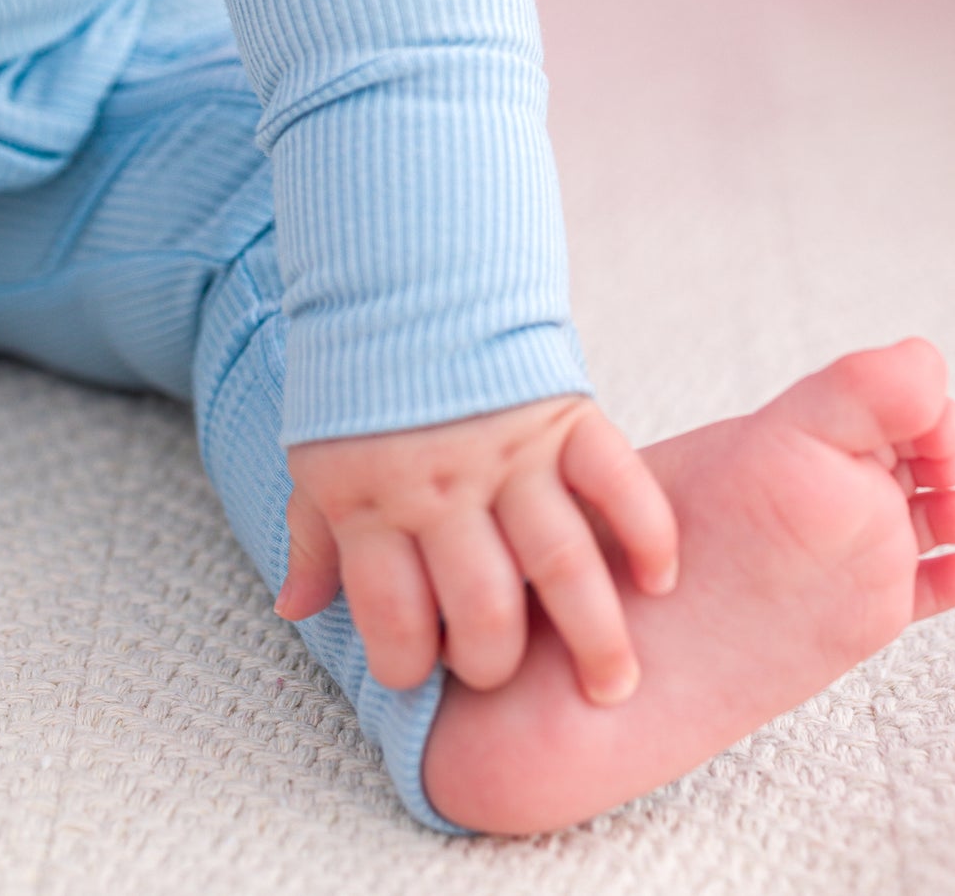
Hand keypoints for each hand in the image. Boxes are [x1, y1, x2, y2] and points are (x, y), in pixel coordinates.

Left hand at [277, 396, 678, 701]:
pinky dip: (646, 532)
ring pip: (560, 563)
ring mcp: (509, 452)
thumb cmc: (355, 382)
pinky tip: (659, 580)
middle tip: (511, 675)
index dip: (408, 664)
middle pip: (484, 609)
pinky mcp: (562, 414)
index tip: (423, 668)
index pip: (394, 618)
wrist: (402, 273)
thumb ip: (313, 537)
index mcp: (372, 501)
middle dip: (498, 663)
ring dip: (595, 634)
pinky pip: (616, 481)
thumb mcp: (315, 455)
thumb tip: (295, 610)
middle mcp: (443, 486)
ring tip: (614, 682)